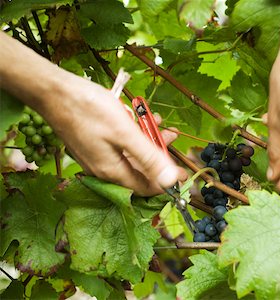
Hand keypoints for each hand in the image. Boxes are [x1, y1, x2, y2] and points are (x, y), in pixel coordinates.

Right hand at [41, 74, 186, 195]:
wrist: (54, 91)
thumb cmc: (89, 109)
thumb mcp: (125, 133)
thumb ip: (149, 158)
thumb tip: (171, 181)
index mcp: (112, 171)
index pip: (146, 187)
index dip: (167, 181)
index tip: (184, 172)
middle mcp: (104, 169)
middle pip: (140, 170)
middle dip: (160, 156)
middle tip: (173, 138)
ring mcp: (98, 157)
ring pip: (131, 155)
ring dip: (148, 141)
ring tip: (161, 124)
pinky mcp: (94, 144)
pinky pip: (120, 145)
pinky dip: (133, 135)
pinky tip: (140, 118)